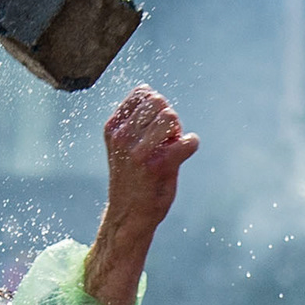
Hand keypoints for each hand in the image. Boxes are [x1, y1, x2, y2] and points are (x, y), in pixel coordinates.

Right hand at [102, 85, 197, 207]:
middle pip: (159, 102)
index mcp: (113, 126)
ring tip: (171, 146)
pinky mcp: (157, 166)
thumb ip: (135, 118)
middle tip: (166, 138)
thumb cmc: (131, 176)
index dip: (156, 105)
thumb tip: (149, 90)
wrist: (128, 215)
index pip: (142, 93)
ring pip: (170, 116)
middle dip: (169, 116)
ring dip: (177, 130)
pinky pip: (187, 142)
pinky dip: (191, 144)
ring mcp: (138, 151)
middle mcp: (122, 136)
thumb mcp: (125, 143)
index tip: (155, 125)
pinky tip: (183, 153)